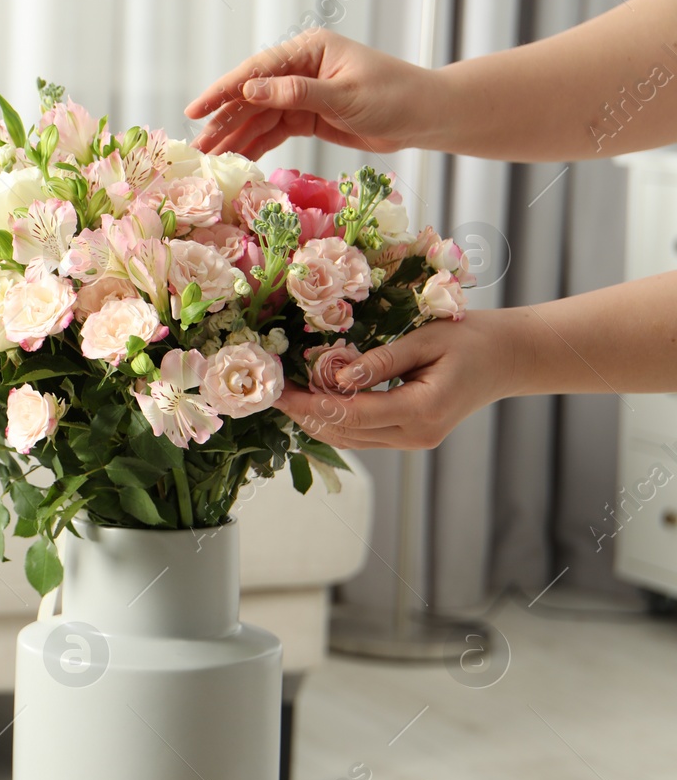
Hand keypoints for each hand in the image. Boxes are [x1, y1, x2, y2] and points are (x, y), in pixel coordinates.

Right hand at [184, 29, 437, 159]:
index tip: (196, 110)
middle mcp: (301, 69)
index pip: (257, 71)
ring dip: (236, 137)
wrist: (425, 116)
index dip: (223, 91)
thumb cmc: (393, 96)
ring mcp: (303, 94)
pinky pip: (274, 131)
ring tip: (211, 158)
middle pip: (253, 97)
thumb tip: (250, 91)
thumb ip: (296, 93)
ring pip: (260, 117)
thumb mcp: (343, 95)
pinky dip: (256, 145)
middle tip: (199, 146)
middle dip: (225, 121)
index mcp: (309, 50)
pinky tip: (238, 159)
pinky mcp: (309, 117)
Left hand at [274, 312, 527, 449]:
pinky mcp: (411, 438)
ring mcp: (415, 441)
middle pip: (346, 432)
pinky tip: (314, 404)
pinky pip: (364, 436)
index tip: (280, 391)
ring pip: (352, 440)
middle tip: (272, 393)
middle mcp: (417, 435)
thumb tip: (338, 379)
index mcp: (423, 410)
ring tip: (286, 398)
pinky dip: (336, 422)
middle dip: (305, 414)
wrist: (508, 358)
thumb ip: (382, 361)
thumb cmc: (471, 338)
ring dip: (316, 421)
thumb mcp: (426, 339)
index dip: (311, 404)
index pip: (353, 414)